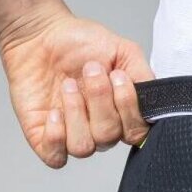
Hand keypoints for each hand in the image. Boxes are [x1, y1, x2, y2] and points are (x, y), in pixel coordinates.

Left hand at [0, 7, 154, 168]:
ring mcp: (71, 134)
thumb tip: (153, 98)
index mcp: (120, 111)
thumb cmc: (78, 42)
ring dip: (76, 113)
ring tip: (68, 86)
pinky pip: (55, 157)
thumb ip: (143, 75)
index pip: (137, 131)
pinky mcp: (43, 137)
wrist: (39, 34)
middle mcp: (99, 126)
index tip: (117, 76)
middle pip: (109, 137)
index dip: (128, 108)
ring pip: (83, 147)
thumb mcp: (123, 50)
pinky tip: (54, 110)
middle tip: (90, 71)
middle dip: (100, 100)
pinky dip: (56, 135)